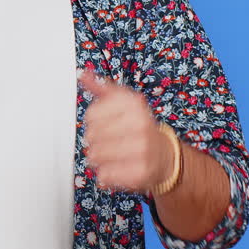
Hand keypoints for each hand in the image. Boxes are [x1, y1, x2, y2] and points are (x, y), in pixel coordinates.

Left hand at [80, 72, 175, 193]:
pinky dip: (106, 174)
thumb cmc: (139, 126)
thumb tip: (82, 74)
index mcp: (134, 104)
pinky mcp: (140, 173)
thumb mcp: (124, 101)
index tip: (104, 123)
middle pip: (91, 136)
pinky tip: (117, 167)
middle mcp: (140, 125)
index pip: (91, 115)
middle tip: (108, 141)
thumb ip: (101, 87)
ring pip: (95, 155)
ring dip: (98, 158)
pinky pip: (105, 175)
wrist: (165, 155)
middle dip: (95, 141)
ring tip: (111, 155)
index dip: (93, 122)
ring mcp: (141, 149)